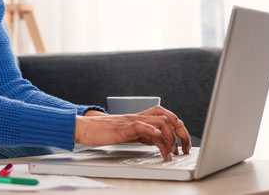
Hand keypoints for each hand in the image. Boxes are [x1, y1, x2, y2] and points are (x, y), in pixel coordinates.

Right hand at [74, 106, 190, 160]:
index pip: (166, 115)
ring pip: (159, 121)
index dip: (179, 128)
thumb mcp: (127, 133)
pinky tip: (159, 142)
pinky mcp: (122, 128)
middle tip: (184, 148)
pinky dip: (153, 131)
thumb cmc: (102, 132)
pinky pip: (141, 125)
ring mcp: (131, 121)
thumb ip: (142, 134)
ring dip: (170, 137)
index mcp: (140, 118)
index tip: (183, 143)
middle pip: (168, 117)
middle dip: (181, 133)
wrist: (84, 128)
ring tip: (171, 152)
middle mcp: (138, 117)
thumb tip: (157, 140)